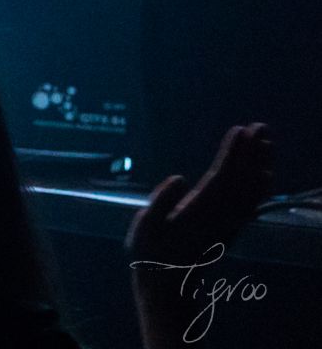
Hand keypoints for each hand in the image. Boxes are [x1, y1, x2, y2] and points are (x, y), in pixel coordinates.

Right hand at [129, 122, 273, 265]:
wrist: (169, 286)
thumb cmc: (150, 254)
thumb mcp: (144, 227)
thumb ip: (160, 201)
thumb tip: (179, 177)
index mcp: (198, 212)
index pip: (221, 177)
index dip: (233, 154)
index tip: (240, 131)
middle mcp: (220, 216)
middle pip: (243, 181)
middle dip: (253, 153)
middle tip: (261, 126)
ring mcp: (229, 223)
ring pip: (252, 191)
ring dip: (261, 165)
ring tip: (267, 141)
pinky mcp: (231, 228)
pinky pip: (252, 203)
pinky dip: (260, 185)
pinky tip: (264, 174)